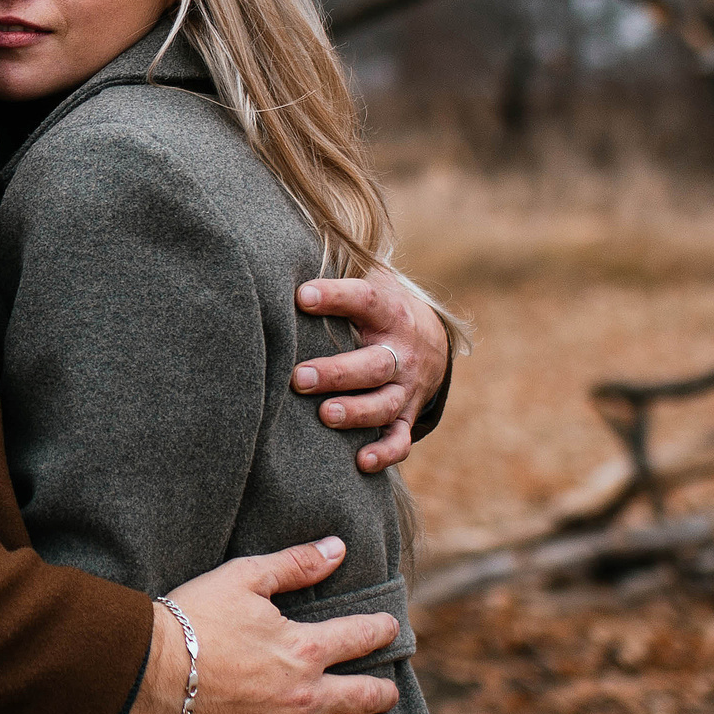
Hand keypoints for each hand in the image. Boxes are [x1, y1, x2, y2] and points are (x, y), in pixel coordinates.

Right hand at [120, 537, 400, 713]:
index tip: (392, 629)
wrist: (148, 672)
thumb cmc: (193, 619)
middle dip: (383, 692)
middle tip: (391, 691)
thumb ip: (295, 564)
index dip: (380, 631)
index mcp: (303, 649)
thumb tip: (337, 547)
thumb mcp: (244, 577)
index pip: (358, 638)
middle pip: (361, 696)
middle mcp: (304, 695)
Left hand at [292, 268, 451, 473]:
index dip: (336, 297)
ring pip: (385, 403)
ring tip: (325, 415)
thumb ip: (337, 273)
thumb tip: (281, 252)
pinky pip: (400, 439)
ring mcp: (407, 386)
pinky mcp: (407, 414)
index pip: (365, 300)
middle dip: (337, 372)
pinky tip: (361, 461)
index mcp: (389, 312)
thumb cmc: (378, 308)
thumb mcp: (369, 282)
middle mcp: (402, 351)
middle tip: (298, 377)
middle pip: (373, 364)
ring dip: (357, 412)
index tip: (302, 296)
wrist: (432, 339)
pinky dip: (385, 453)